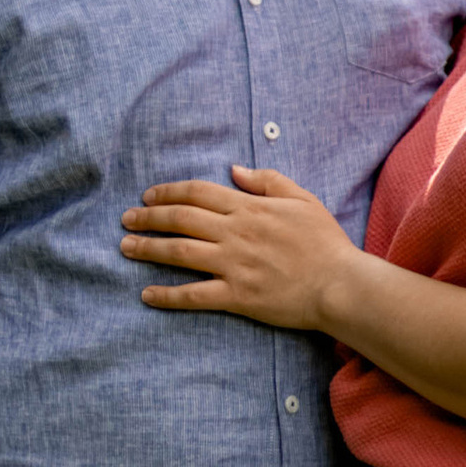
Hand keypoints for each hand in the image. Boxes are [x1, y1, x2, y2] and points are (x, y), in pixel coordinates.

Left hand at [121, 166, 357, 330]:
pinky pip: (195, 295)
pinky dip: (168, 295)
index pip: (198, 193)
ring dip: (149, 248)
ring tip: (126, 247)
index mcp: (249, 208)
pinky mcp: (237, 296)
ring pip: (180, 252)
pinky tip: (147, 294)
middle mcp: (235, 233)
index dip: (169, 192)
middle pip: (181, 219)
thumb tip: (235, 170)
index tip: (149, 196)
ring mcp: (234, 265)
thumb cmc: (325, 242)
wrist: (340, 284)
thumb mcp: (302, 199)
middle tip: (126, 219)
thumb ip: (267, 181)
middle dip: (148, 217)